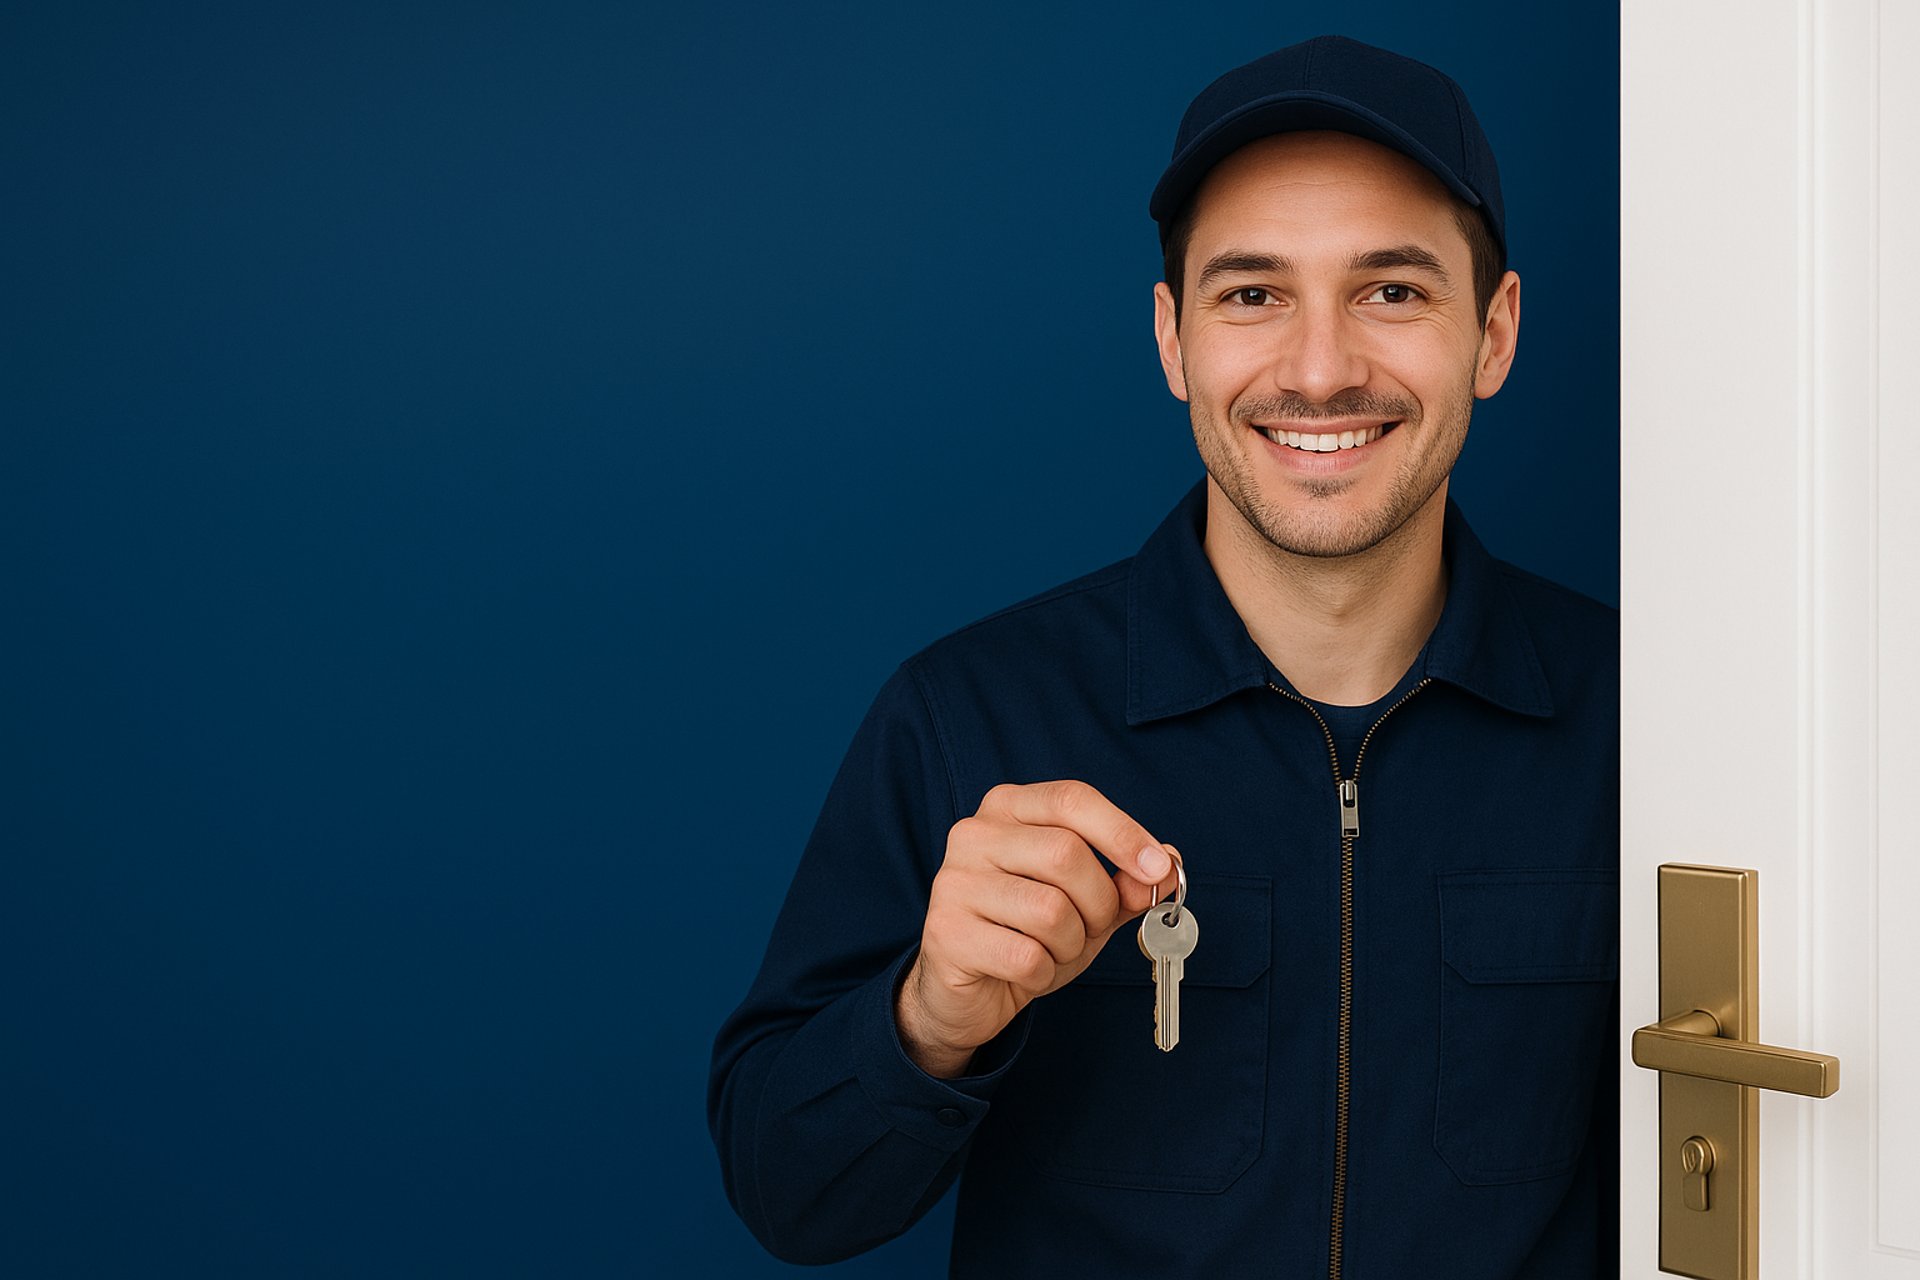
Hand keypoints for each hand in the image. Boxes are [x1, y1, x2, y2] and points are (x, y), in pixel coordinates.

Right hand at [894, 779, 1179, 1077]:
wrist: (967, 990)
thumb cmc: (1027, 933)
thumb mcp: (1086, 904)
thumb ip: (1125, 883)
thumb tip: (1167, 864)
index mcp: (1009, 808)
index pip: (1072, 800)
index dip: (1122, 833)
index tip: (1158, 868)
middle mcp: (974, 834)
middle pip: (1066, 854)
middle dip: (1100, 902)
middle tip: (1095, 926)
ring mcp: (955, 882)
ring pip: (1050, 910)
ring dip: (1071, 944)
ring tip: (1053, 950)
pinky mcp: (946, 933)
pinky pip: (1026, 957)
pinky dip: (1043, 973)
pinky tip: (1027, 972)